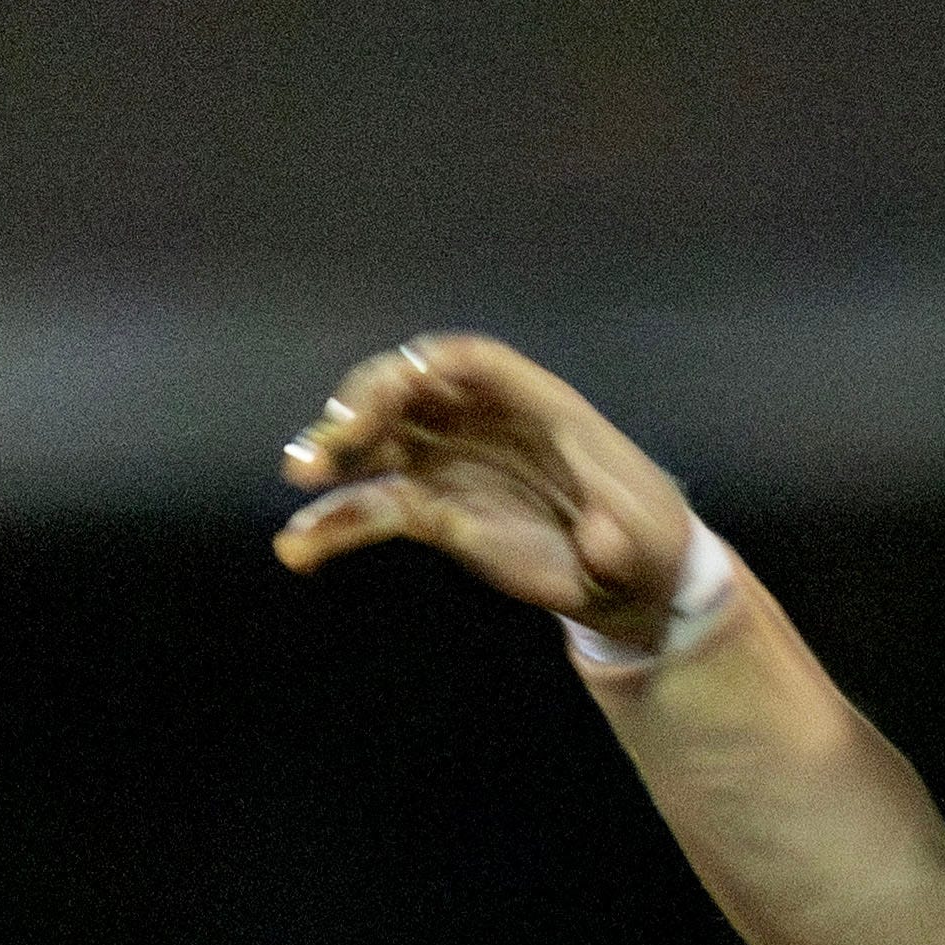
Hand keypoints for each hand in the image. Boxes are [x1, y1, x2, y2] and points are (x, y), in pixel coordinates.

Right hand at [273, 332, 697, 651]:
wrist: (631, 582)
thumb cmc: (646, 542)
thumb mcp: (647, 540)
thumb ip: (621, 535)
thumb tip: (599, 539)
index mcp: (535, 406)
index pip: (470, 363)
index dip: (426, 367)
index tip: (392, 391)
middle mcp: (482, 425)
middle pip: (411, 392)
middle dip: (365, 407)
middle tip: (330, 441)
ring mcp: (454, 466)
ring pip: (381, 445)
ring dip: (336, 455)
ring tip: (298, 479)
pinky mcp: (437, 513)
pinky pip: (377, 509)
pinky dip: (337, 524)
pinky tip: (299, 550)